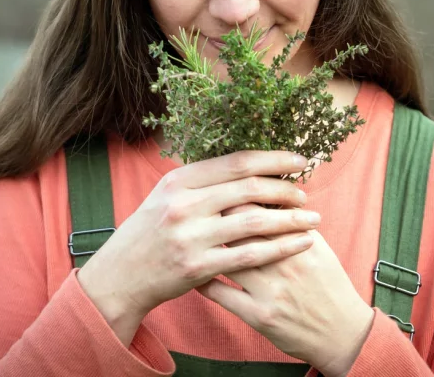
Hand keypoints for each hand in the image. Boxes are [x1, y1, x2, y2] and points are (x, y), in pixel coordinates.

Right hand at [76, 150, 320, 345]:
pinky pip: (250, 256)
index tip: (298, 160)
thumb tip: (245, 165)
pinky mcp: (198, 267)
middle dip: (285, 188)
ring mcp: (190, 237)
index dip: (272, 158)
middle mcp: (183, 204)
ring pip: (254, 222)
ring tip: (312, 217)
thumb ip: (201, 182)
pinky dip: (281, 247)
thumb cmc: (149, 232)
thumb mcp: (166, 196)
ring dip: (290, 218)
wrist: (120, 276)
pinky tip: (301, 243)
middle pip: (248, 188)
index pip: (235, 162)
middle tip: (305, 193)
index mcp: (178, 181)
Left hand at [196, 203, 373, 376]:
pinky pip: (221, 295)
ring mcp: (271, 290)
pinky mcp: (259, 316)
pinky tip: (194, 272)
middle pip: (242, 229)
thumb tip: (270, 195)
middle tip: (201, 210)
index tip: (222, 190)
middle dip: (218, 217)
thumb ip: (294, 223)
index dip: (237, 196)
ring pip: (229, 258)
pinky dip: (204, 281)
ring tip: (194, 236)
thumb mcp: (319, 249)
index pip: (262, 209)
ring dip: (208, 246)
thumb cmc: (328, 285)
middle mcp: (286, 262)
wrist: (343, 334)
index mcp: (302, 241)